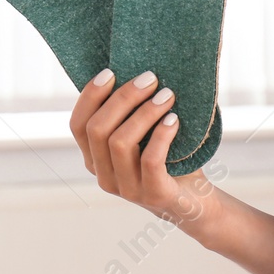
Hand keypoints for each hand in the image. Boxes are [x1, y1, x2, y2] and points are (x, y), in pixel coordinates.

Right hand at [70, 68, 212, 220]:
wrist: (195, 201)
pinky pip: (150, 160)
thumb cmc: (168, 160)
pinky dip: (161, 135)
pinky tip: (173, 119)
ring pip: (121, 142)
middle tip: (150, 78)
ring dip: (144, 112)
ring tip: (167, 95)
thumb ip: (127, 116)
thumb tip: (132, 73)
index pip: (77, 125)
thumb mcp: (141, 138)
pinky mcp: (153, 195)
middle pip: (98, 129)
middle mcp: (104, 176)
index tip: (111, 72)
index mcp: (95, 159)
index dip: (90, 96)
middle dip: (123, 97)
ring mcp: (127, 189)